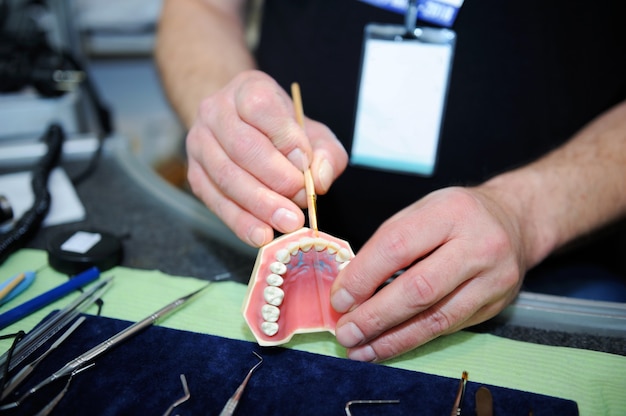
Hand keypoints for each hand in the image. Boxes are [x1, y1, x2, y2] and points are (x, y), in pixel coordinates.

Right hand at [186, 70, 347, 246]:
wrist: (242, 127)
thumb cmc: (284, 132)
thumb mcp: (314, 134)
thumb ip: (326, 154)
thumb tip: (319, 181)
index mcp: (247, 89)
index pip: (260, 107)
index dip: (284, 137)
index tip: (305, 162)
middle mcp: (215, 111)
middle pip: (243, 146)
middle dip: (276, 179)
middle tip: (301, 201)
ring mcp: (199, 143)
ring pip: (226, 176)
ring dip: (260, 204)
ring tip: (289, 222)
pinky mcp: (195, 174)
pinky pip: (216, 201)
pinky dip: (240, 221)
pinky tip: (262, 235)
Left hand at [330, 186, 527, 361]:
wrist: (515, 220)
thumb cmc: (456, 215)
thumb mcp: (421, 210)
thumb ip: (387, 243)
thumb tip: (349, 287)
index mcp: (450, 212)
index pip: (398, 246)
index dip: (363, 277)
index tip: (339, 299)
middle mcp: (478, 245)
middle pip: (419, 289)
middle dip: (375, 317)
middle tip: (345, 332)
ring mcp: (492, 279)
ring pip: (436, 319)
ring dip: (392, 339)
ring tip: (360, 350)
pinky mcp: (496, 305)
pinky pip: (448, 328)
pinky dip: (413, 340)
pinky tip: (387, 346)